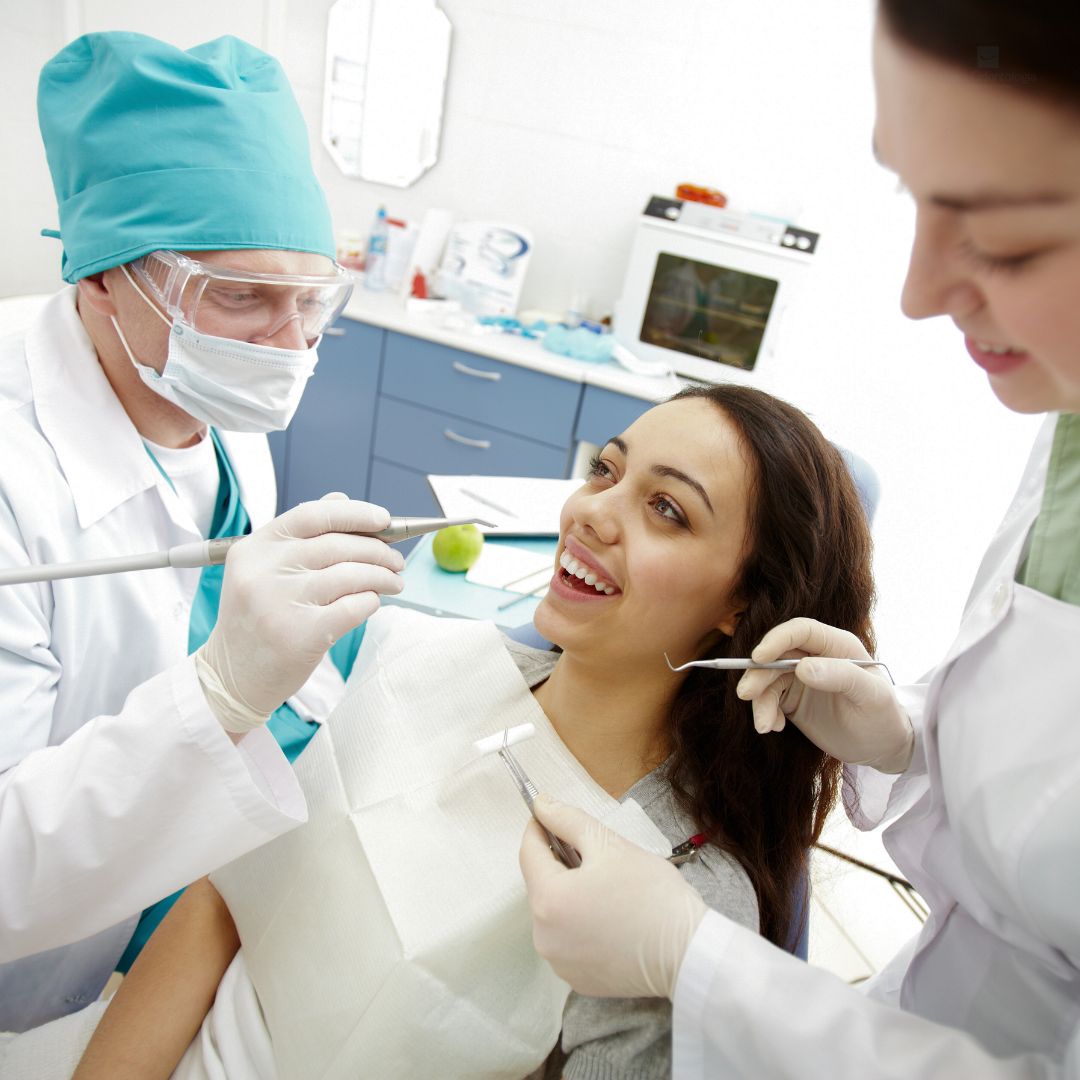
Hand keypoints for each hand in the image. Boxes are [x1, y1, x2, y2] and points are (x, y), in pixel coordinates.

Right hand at [196, 494, 403, 732]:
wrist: (232, 676)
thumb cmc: (258, 618)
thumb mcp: (265, 570)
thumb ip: (301, 535)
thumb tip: (341, 499)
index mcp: (255, 548)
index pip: (312, 515)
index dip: (355, 513)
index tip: (384, 519)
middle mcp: (264, 571)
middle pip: (339, 545)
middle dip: (379, 550)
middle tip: (397, 561)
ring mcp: (281, 602)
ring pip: (352, 575)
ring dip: (383, 577)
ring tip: (394, 582)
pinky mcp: (300, 635)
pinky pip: (354, 607)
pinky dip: (371, 602)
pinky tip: (372, 603)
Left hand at [519, 795, 705, 999]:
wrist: (688, 953)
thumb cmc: (652, 896)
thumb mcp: (609, 845)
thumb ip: (568, 820)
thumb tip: (542, 804)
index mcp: (548, 900)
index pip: (529, 853)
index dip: (538, 827)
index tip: (548, 814)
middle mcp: (545, 937)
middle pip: (541, 884)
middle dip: (560, 862)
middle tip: (592, 851)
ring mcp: (560, 962)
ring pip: (554, 913)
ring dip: (570, 894)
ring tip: (605, 885)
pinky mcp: (578, 979)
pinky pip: (568, 940)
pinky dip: (580, 923)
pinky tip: (608, 915)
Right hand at [736, 617, 913, 772]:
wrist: (882, 747)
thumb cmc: (884, 716)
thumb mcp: (871, 696)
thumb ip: (841, 677)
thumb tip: (802, 668)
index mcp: (837, 645)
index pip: (800, 630)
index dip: (776, 639)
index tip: (758, 658)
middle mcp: (815, 656)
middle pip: (776, 654)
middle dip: (758, 674)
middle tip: (746, 695)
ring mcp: (801, 677)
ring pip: (767, 678)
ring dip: (759, 700)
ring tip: (764, 726)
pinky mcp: (791, 698)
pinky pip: (768, 698)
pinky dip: (765, 712)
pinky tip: (774, 727)